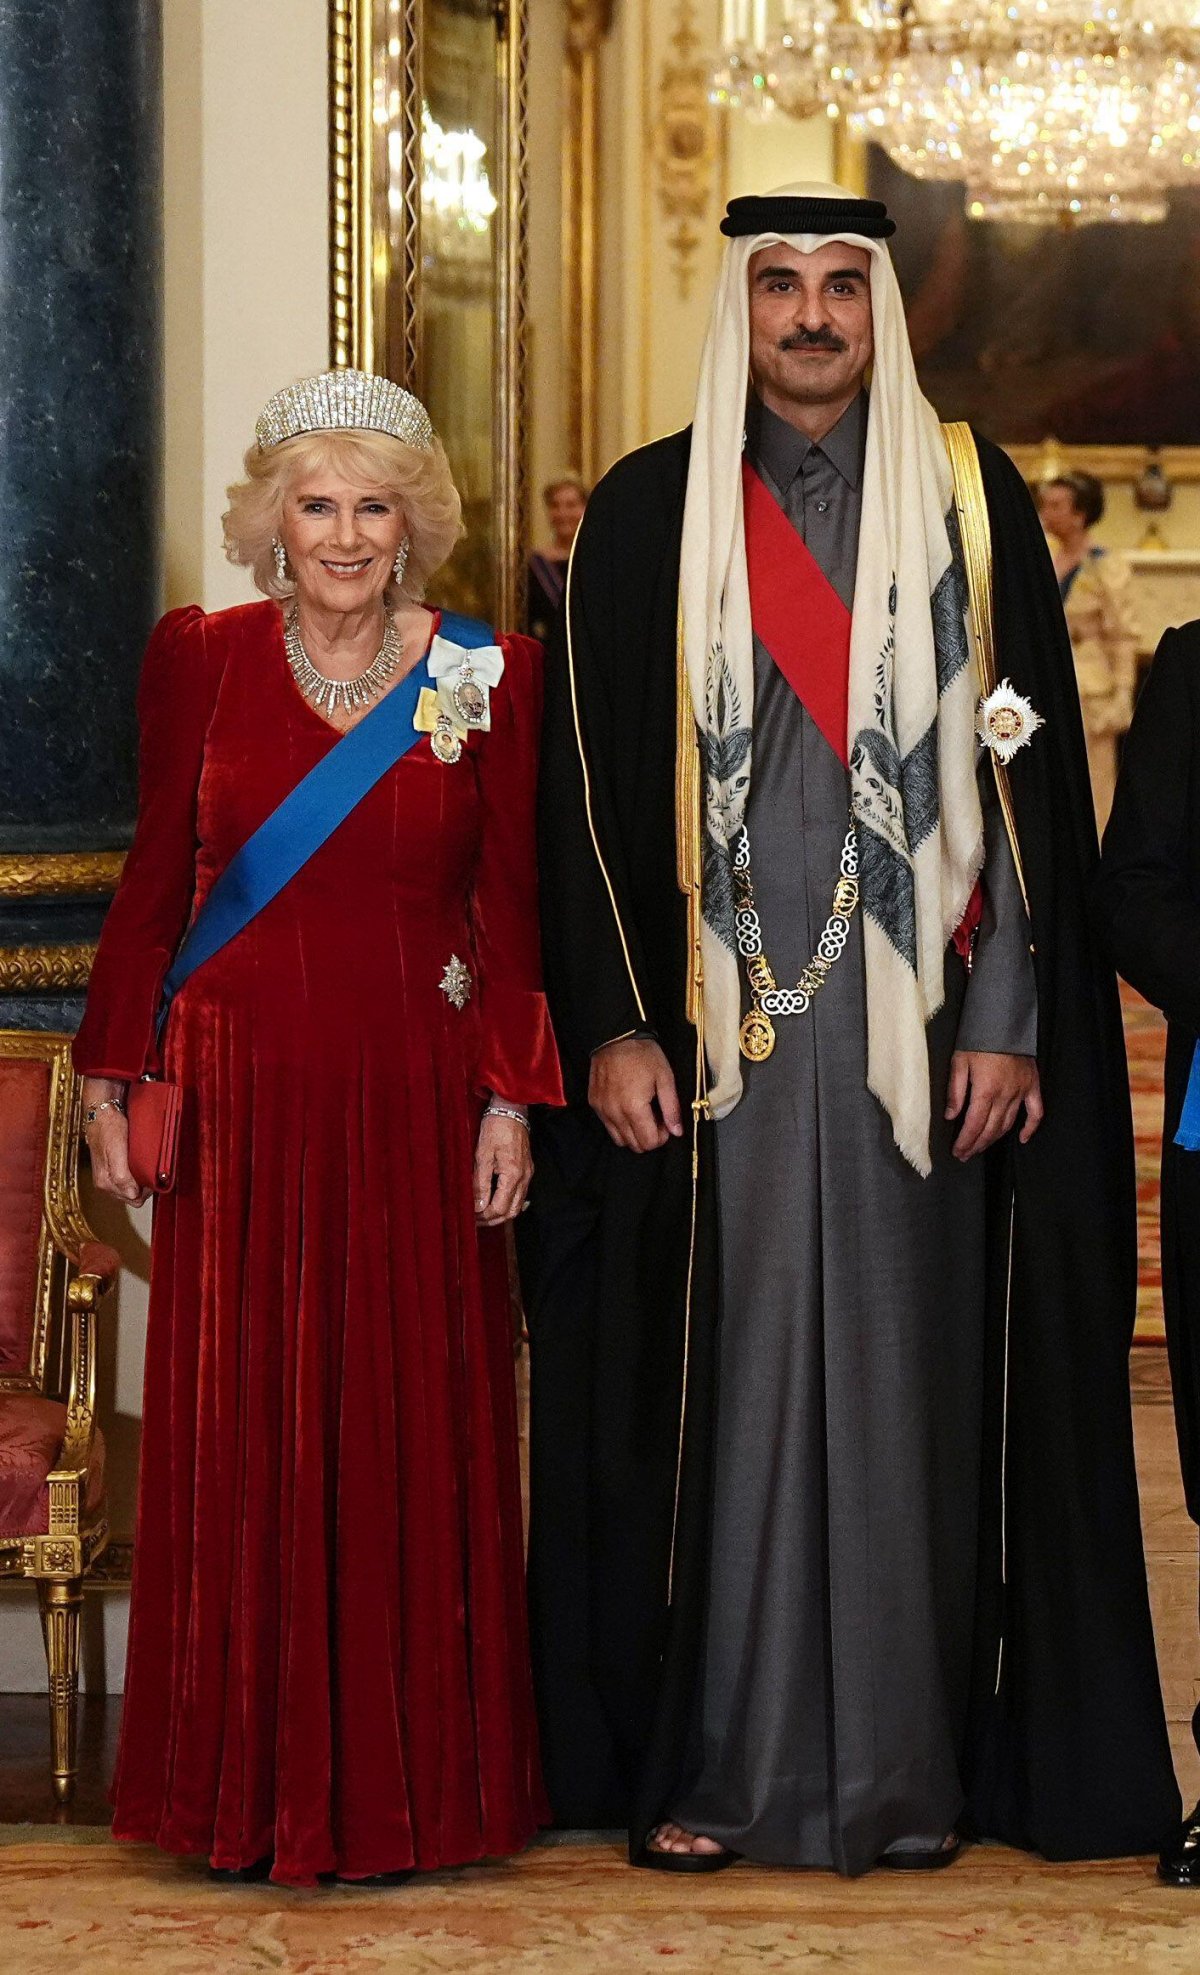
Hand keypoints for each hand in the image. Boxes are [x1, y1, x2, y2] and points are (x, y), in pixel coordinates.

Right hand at [81, 1079, 147, 1205]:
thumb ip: (122, 1176)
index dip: (146, 1190)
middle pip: (133, 1197)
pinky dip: (136, 1173)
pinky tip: (140, 1163)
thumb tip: (132, 1195)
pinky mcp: (111, 1168)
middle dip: (144, 1187)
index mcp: (105, 1182)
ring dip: (141, 1180)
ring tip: (145, 1165)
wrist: (102, 1112)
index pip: (134, 1199)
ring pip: (131, 1189)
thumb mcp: (116, 1152)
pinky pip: (129, 1179)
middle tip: (152, 1171)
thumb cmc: (109, 1128)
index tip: (154, 1177)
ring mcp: (107, 1176)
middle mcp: (105, 1183)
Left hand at [473, 1111, 532, 1224]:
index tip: (470, 1217)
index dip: (484, 1216)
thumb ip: (480, 1183)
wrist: (511, 1110)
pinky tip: (494, 1201)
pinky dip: (507, 1203)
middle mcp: (524, 1177)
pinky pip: (519, 1195)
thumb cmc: (495, 1129)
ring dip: (500, 1213)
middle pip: (511, 1212)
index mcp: (513, 1174)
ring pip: (517, 1206)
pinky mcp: (527, 1170)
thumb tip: (477, 1206)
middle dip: (493, 1219)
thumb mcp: (482, 1155)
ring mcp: (528, 1174)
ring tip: (482, 1213)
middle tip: (475, 1221)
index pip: (500, 1208)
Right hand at [588, 1038, 683, 1152]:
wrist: (615, 1037)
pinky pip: (608, 1126)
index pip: (649, 1142)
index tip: (666, 1120)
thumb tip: (677, 1131)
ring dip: (634, 1134)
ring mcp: (602, 1110)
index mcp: (634, 1108)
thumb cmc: (643, 1055)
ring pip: (619, 1140)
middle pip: (634, 1145)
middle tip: (656, 1117)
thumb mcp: (665, 1078)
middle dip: (649, 1137)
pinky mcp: (594, 1104)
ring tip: (642, 1114)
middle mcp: (615, 1113)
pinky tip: (628, 1107)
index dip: (662, 1136)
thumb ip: (671, 1108)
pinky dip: (620, 1124)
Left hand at [945, 1051, 1043, 1161]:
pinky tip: (1022, 1138)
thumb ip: (955, 1092)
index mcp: (986, 1090)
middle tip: (965, 1154)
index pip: (974, 1124)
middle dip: (976, 1144)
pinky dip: (1030, 1127)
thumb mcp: (959, 1062)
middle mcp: (1006, 1095)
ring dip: (994, 1139)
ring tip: (981, 1147)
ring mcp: (1022, 1091)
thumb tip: (950, 1116)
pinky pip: (1036, 1112)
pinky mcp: (1033, 1086)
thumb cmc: (978, 1040)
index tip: (957, 1151)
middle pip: (990, 1129)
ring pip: (1008, 1124)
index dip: (965, 1141)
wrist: (1004, 1021)